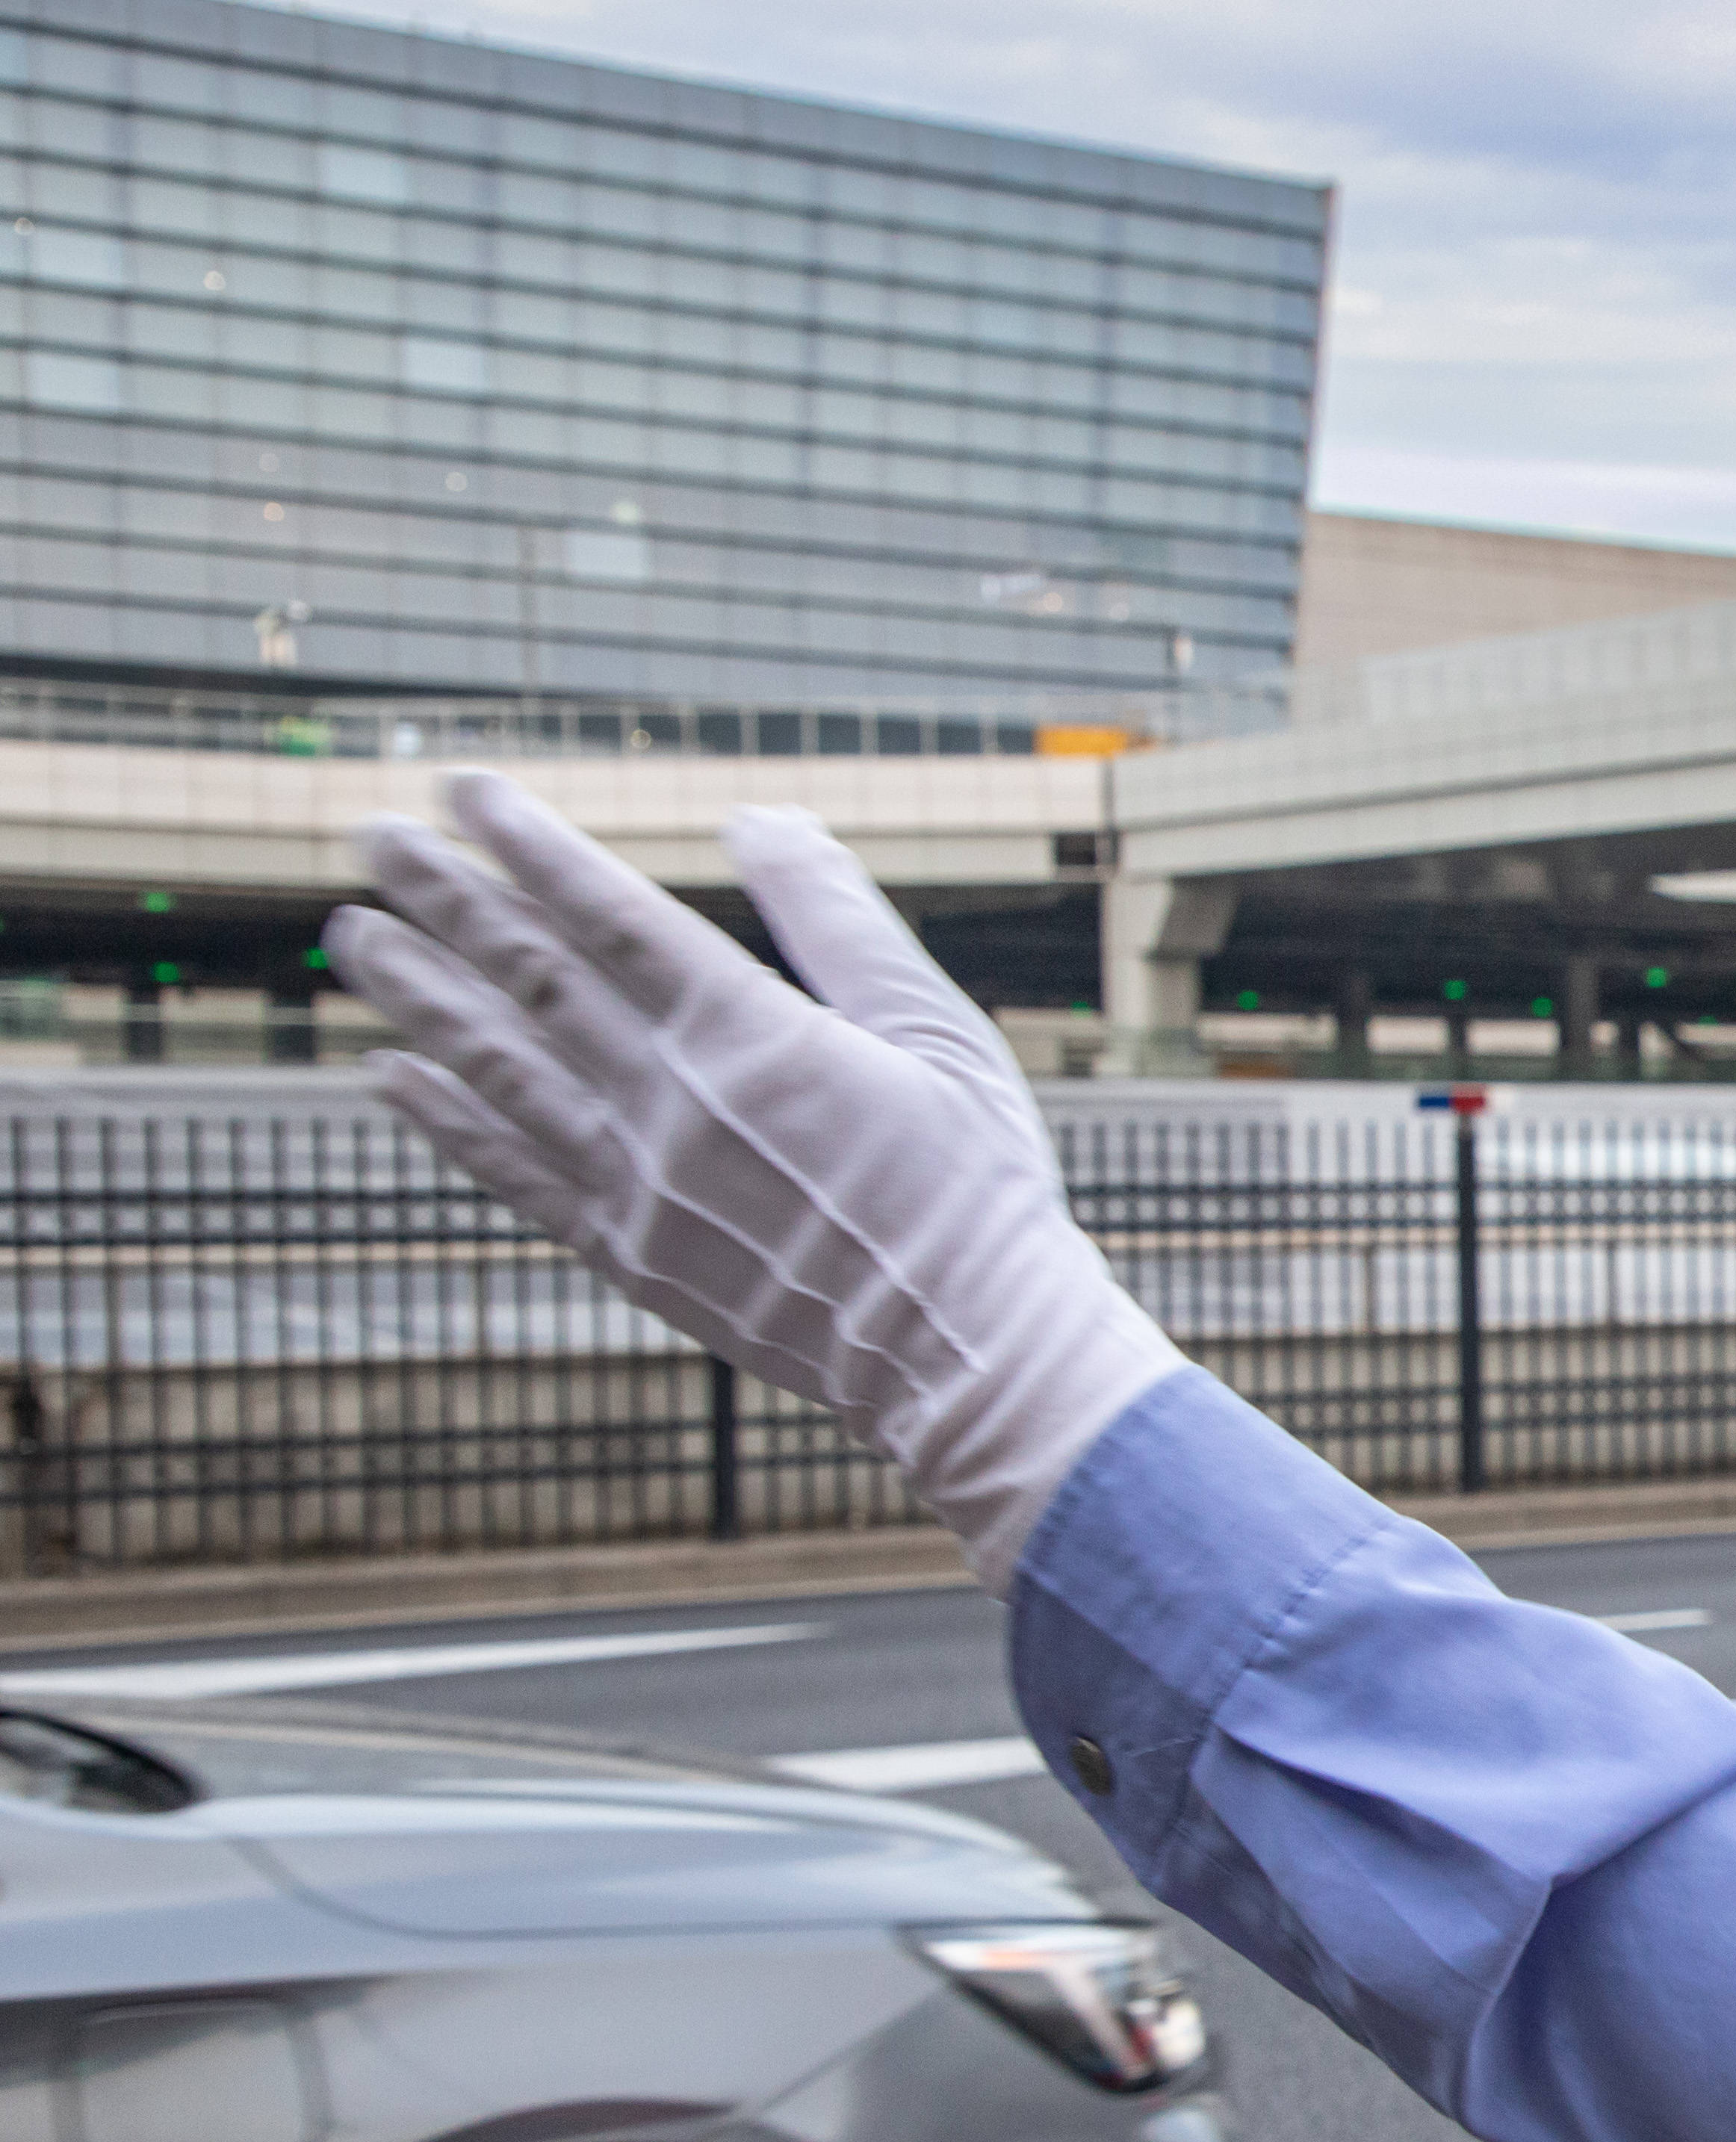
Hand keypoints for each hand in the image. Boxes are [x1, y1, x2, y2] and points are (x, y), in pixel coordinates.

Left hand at [328, 771, 1182, 1588]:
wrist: (968, 1351)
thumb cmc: (974, 1185)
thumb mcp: (936, 1029)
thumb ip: (839, 920)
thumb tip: (760, 820)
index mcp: (752, 1033)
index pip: (610, 913)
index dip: (530, 845)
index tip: (467, 791)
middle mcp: (673, 1101)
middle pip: (531, 977)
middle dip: (446, 898)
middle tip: (374, 837)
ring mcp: (639, 1182)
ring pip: (498, 1067)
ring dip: (417, 994)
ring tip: (356, 935)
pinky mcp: (629, 1251)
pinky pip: (511, 1172)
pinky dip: (444, 1120)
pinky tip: (391, 1074)